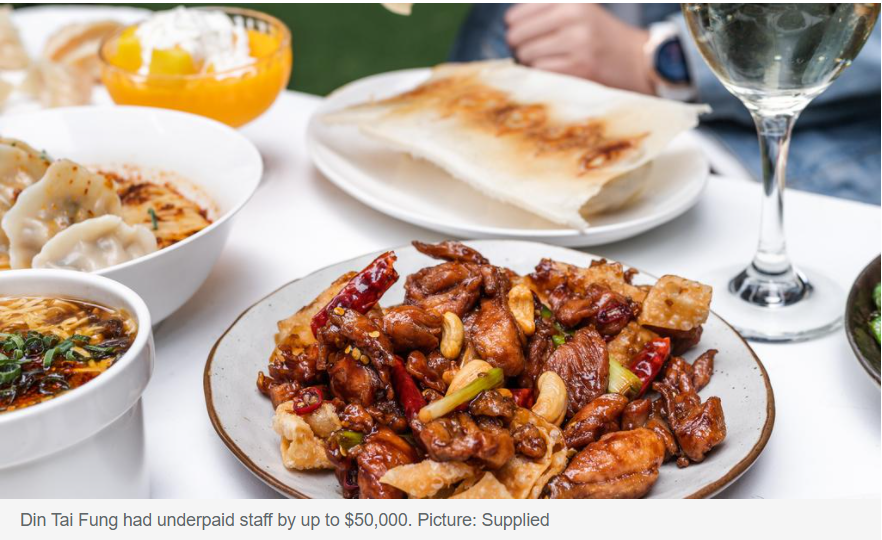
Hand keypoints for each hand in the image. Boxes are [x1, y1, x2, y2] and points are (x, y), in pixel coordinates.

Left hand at [505, 3, 652, 94]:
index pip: (516, 15)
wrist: (635, 59)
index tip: (523, 34)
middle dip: (519, 47)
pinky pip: (540, 71)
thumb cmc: (598, 36)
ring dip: (530, 62)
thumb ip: (545, 11)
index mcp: (569, 0)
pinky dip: (541, 74)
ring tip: (546, 60)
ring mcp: (577, 42)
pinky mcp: (580, 67)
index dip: (514, 28)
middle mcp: (573, 16)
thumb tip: (508, 25)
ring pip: (526, 55)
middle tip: (530, 50)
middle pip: (517, 36)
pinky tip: (553, 70)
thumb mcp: (577, 10)